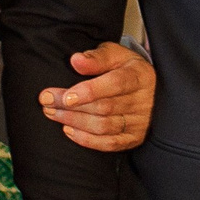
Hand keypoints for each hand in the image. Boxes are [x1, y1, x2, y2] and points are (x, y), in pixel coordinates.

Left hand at [39, 43, 154, 150]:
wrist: (152, 90)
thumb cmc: (128, 70)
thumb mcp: (117, 55)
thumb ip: (97, 57)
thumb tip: (75, 60)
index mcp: (139, 76)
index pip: (115, 84)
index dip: (90, 91)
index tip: (66, 96)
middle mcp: (142, 102)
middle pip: (104, 107)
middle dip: (71, 106)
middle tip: (46, 102)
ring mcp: (139, 122)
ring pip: (103, 126)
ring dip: (74, 121)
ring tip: (52, 113)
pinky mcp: (133, 138)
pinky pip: (109, 144)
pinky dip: (86, 140)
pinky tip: (68, 130)